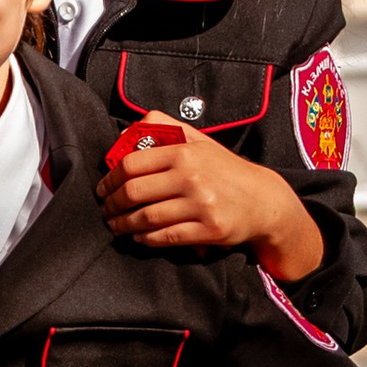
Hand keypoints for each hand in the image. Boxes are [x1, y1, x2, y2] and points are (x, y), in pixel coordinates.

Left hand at [100, 124, 316, 273]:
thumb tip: (126, 131)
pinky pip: (166, 237)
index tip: (103, 189)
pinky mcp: (209, 230)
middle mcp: (192, 176)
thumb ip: (164, 128)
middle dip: (112, 204)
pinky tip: (138, 237)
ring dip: (123, 225)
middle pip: (133, 192)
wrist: (264, 200)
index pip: (132, 164)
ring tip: (116, 226)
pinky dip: (145, 239)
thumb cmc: (225, 170)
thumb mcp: (200, 140)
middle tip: (106, 210)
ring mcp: (201, 204)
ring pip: (146, 217)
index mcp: (185, 152)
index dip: (110, 179)